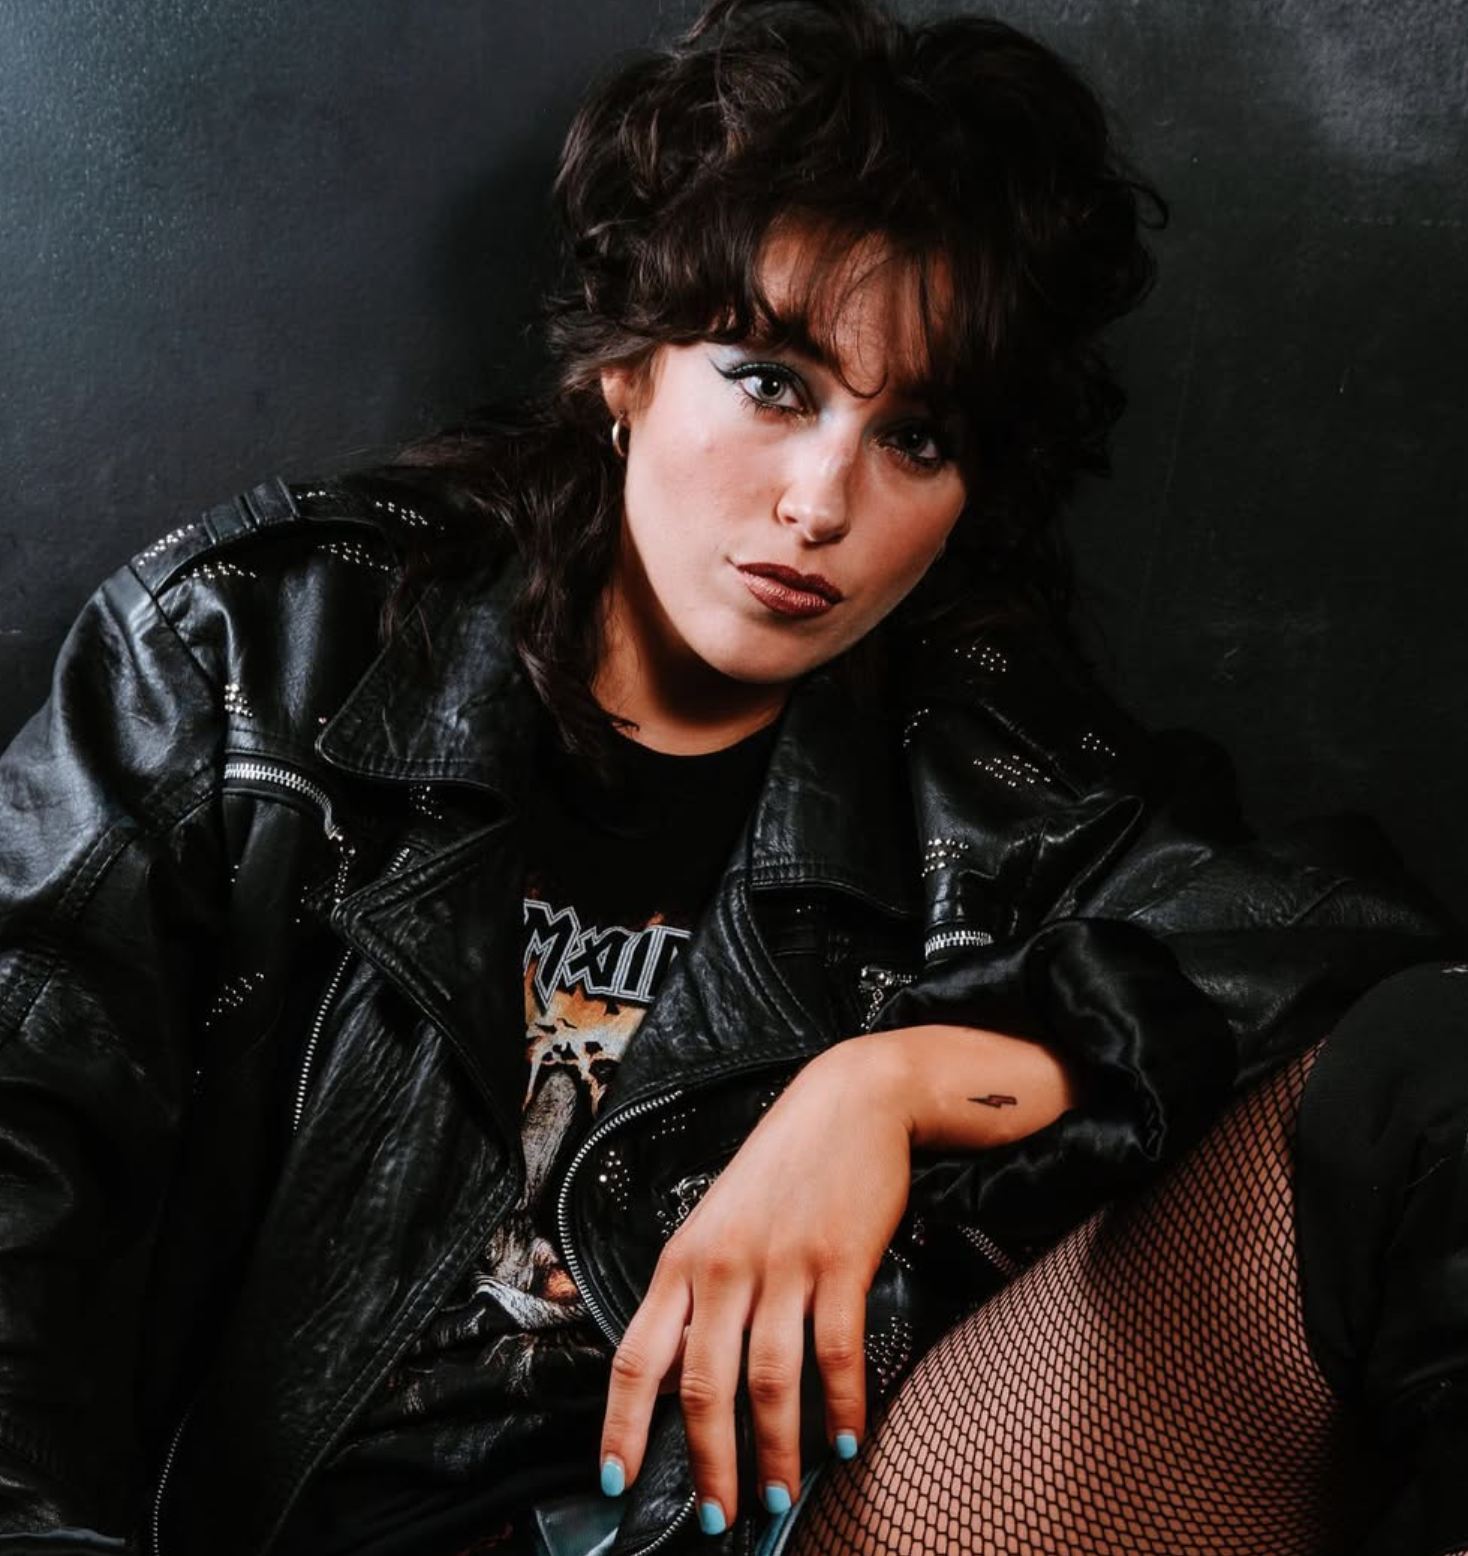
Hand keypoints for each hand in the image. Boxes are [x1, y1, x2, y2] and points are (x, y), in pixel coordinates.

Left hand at [598, 1035, 911, 1532]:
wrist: (849, 1100)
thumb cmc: (778, 1167)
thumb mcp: (712, 1219)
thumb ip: (689, 1289)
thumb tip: (660, 1365)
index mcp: (683, 1258)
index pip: (637, 1355)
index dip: (621, 1426)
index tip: (614, 1482)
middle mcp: (724, 1264)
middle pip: (704, 1387)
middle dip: (709, 1466)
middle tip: (717, 1519)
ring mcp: (784, 1263)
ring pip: (770, 1381)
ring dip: (777, 1451)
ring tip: (782, 1495)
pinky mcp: (841, 1260)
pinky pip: (838, 1351)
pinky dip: (843, 1404)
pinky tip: (845, 1439)